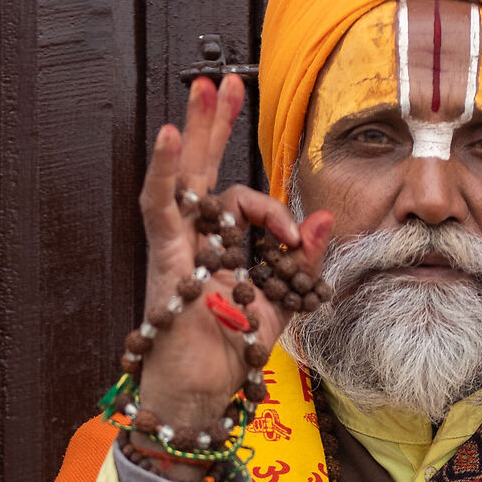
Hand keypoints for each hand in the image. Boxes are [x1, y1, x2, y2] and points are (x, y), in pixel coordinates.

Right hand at [132, 77, 332, 461]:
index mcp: (218, 251)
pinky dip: (163, 170)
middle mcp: (193, 243)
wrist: (199, 399)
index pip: (240, 205)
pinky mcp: (164, 259)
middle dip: (215, 126)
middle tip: (226, 82)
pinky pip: (160, 207)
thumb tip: (321, 220)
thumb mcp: (278, 305)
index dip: (275, 212)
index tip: (298, 234)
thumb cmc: (228, 357)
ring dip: (196, 132)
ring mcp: (175, 248)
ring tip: (208, 88)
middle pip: (204, 172)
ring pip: (184, 178)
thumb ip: (299, 263)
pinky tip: (170, 135)